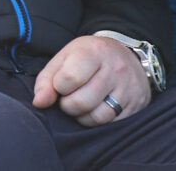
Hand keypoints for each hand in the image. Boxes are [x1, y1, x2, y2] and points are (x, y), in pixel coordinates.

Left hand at [31, 34, 151, 125]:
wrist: (126, 55)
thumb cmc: (89, 57)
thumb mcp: (65, 57)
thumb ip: (47, 79)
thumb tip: (39, 103)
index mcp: (94, 52)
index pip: (70, 78)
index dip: (59, 87)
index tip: (61, 84)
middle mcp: (115, 69)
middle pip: (82, 102)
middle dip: (68, 105)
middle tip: (69, 97)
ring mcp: (128, 89)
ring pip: (97, 117)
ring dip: (82, 116)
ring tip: (82, 103)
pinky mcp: (136, 106)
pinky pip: (111, 124)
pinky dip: (97, 121)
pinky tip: (96, 108)